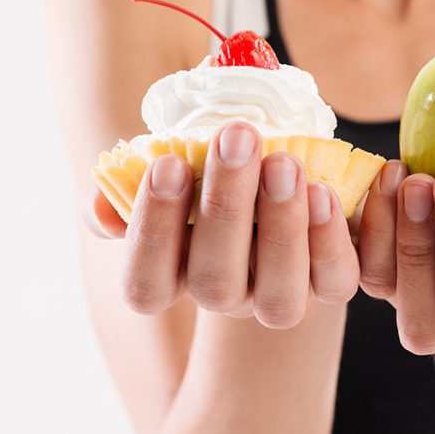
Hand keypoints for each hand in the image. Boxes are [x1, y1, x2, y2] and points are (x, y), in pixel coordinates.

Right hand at [82, 122, 359, 326]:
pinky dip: (329, 240)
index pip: (146, 283)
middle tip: (237, 136)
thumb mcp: (186, 150)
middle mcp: (224, 293)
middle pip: (214, 284)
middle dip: (224, 207)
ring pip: (277, 296)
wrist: (292, 168)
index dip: (152, 232)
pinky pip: (334, 281)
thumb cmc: (225, 158)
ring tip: (284, 162)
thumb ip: (147, 160)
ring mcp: (278, 295)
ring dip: (280, 227)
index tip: (166, 163)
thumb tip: (100, 198)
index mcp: (175, 269)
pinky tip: (324, 191)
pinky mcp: (330, 285)